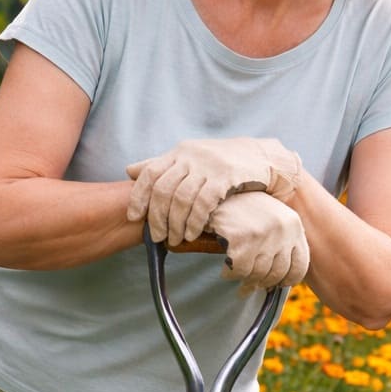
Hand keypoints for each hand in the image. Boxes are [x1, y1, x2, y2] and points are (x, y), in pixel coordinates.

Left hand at [126, 137, 301, 244]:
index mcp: (179, 152)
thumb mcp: (190, 158)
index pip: (150, 173)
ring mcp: (208, 165)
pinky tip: (192, 234)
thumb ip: (162, 165)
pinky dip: (194, 222)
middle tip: (157, 236)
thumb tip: (129, 170)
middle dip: (157, 217)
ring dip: (175, 224)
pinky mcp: (225, 176)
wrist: (260, 157)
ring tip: (175, 239)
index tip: (134, 217)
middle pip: (164, 189)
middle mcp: (191, 156)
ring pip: (182, 199)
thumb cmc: (221, 162)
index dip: (139, 196)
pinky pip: (203, 203)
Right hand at [208, 193, 309, 292]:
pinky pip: (239, 271)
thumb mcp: (271, 220)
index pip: (300, 265)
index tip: (276, 284)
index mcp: (294, 225)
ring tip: (236, 275)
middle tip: (250, 286)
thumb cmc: (244, 209)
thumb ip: (280, 246)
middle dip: (262, 282)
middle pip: (277, 273)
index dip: (288, 280)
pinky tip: (225, 270)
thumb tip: (276, 283)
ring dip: (245, 279)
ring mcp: (263, 235)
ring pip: (258, 274)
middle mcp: (283, 230)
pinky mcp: (242, 240)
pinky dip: (230, 274)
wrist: (219, 191)